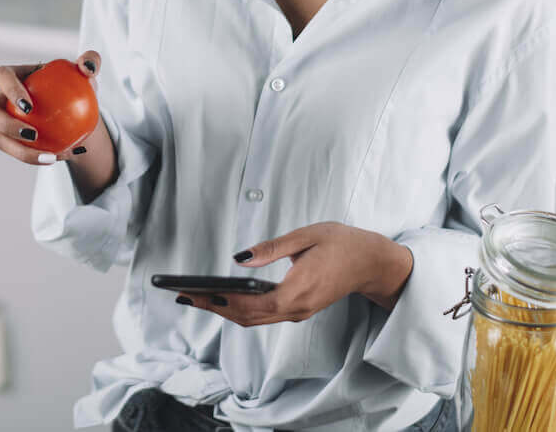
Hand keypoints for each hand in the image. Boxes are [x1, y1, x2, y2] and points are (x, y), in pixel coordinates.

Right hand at [0, 51, 101, 165]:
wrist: (73, 110)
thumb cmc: (75, 84)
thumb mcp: (87, 71)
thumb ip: (91, 61)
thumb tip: (89, 68)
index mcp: (13, 76)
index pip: (2, 76)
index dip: (9, 90)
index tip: (29, 106)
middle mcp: (1, 99)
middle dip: (4, 125)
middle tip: (32, 134)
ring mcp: (2, 123)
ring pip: (1, 141)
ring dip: (22, 152)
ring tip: (51, 157)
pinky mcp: (11, 143)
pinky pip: (20, 154)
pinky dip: (40, 158)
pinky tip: (65, 156)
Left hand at [175, 222, 413, 324]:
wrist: (372, 262)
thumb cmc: (341, 243)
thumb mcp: (307, 236)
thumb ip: (272, 249)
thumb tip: (239, 259)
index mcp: (298, 290)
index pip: (251, 303)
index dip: (220, 301)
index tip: (195, 293)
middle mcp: (296, 308)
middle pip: (247, 316)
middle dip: (213, 307)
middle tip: (183, 295)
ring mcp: (298, 313)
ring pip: (254, 319)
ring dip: (224, 311)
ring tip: (195, 296)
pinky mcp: (298, 310)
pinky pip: (264, 315)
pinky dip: (240, 309)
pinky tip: (223, 296)